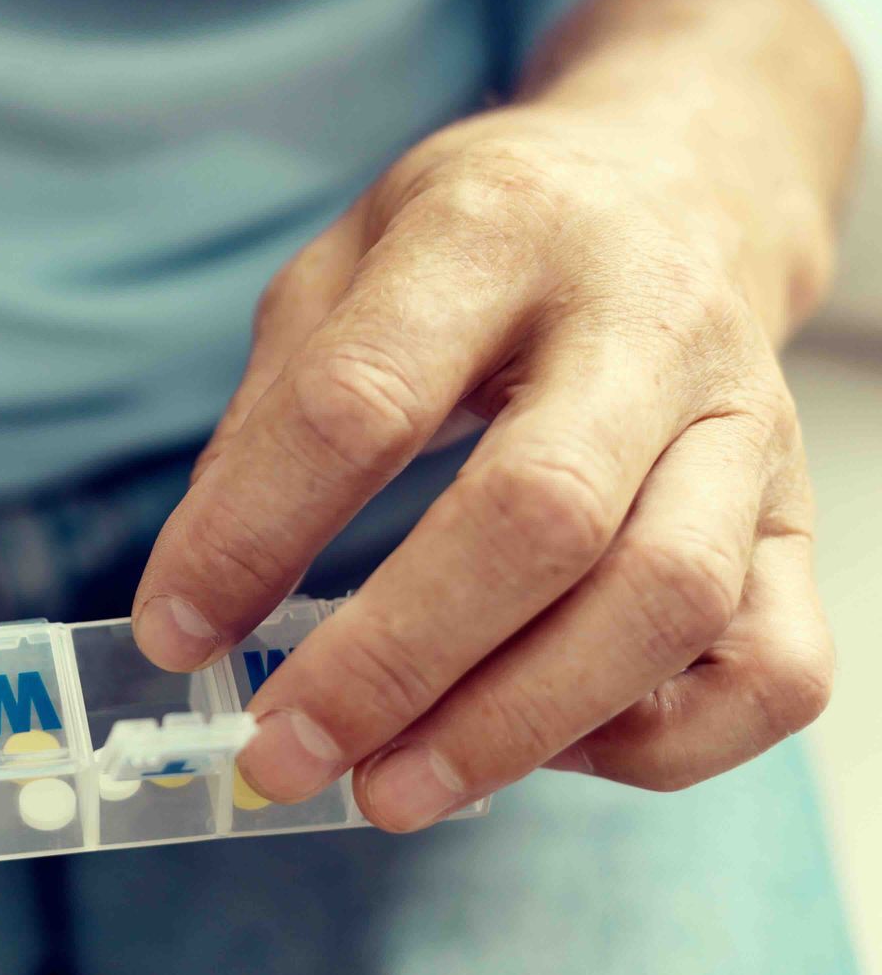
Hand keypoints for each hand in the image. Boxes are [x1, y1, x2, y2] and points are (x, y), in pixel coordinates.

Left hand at [132, 0, 858, 830]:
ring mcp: (744, 422)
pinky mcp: (803, 513)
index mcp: (490, 235)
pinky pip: (773, 669)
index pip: (359, 400)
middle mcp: (641, 323)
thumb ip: (269, 418)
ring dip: (514, 726)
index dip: (252, 535)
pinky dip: (659, 742)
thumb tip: (198, 597)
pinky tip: (545, 747)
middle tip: (283, 753)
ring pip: (666, 601)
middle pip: (535, 517)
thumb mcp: (341, 268)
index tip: (172, 634)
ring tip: (387, 791)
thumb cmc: (483, 245)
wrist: (679, 183)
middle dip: (391, 663)